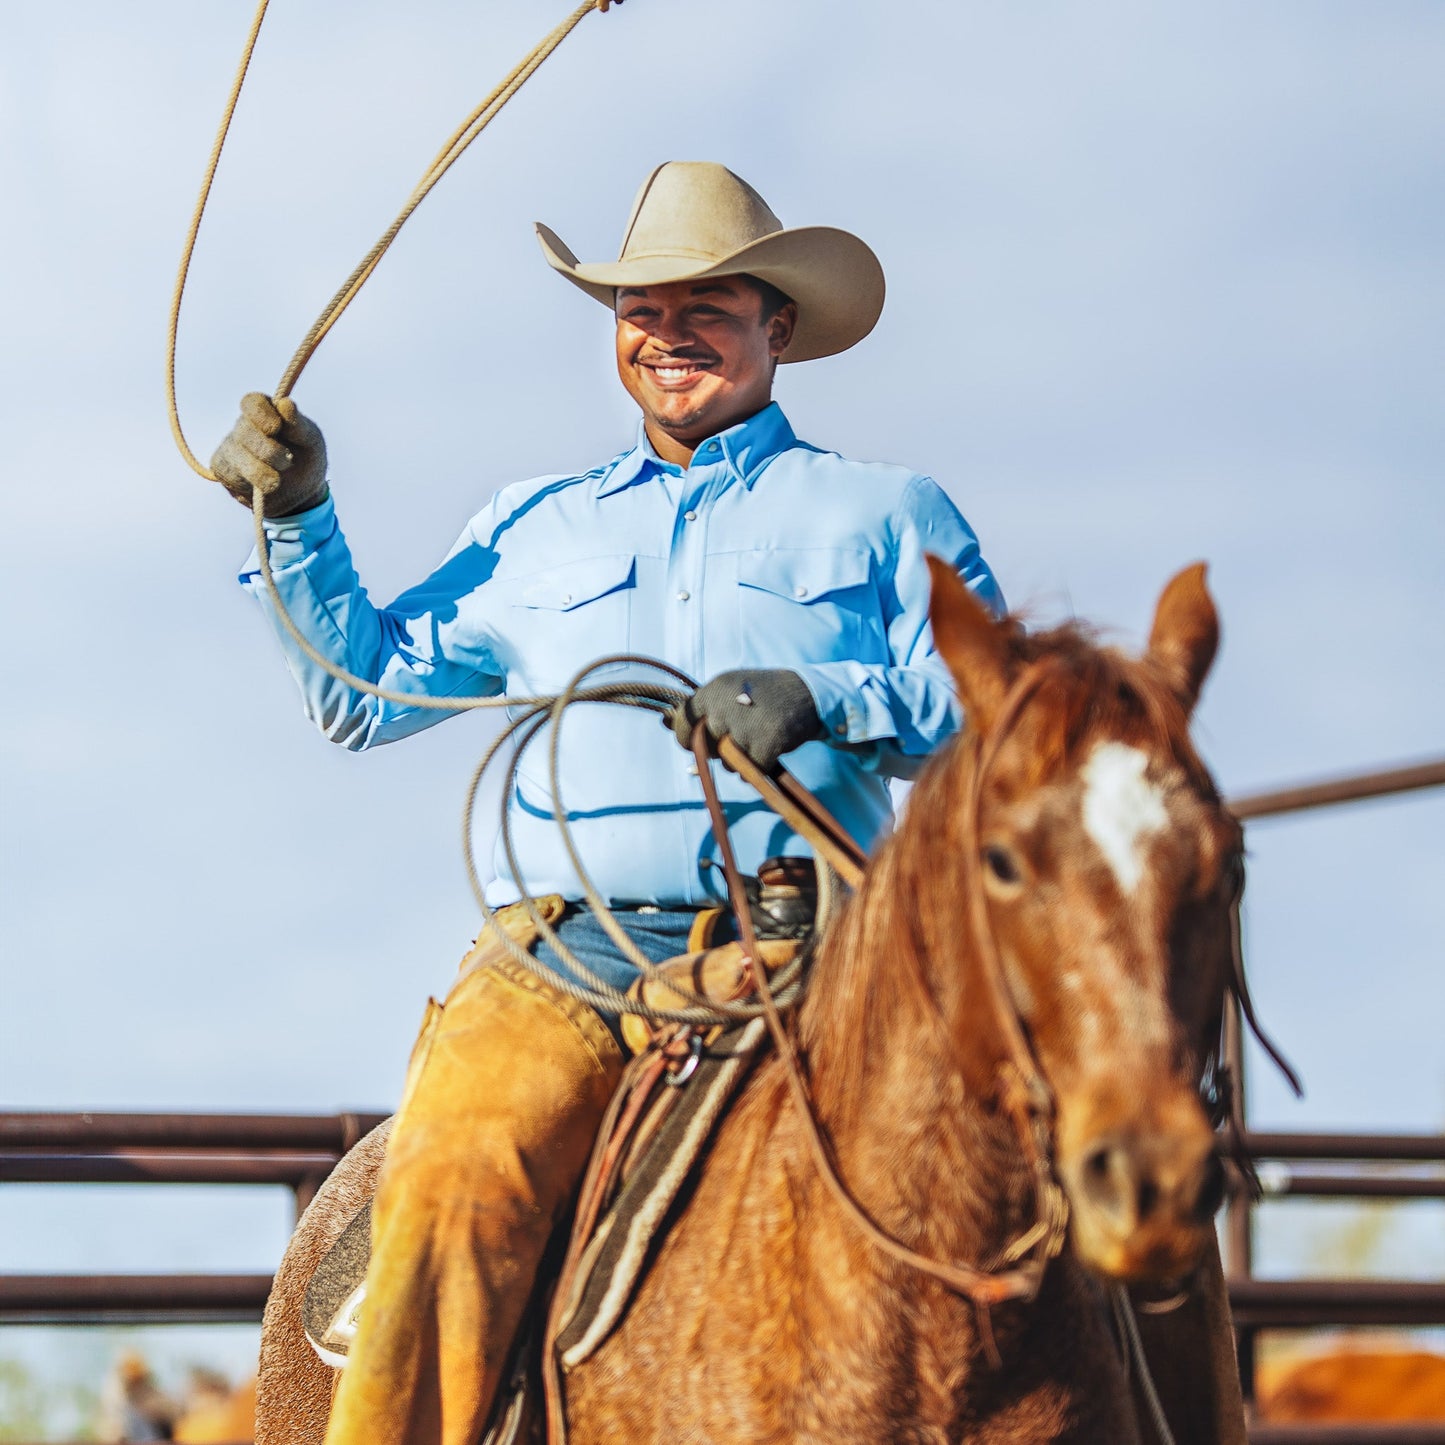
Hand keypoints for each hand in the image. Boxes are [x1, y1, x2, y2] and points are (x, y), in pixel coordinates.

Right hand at [210, 392, 328, 516]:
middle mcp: (244, 425)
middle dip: (269, 451)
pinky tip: (262, 487)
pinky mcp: (223, 469)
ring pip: (235, 454)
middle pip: (245, 430)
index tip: (276, 427)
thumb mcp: (311, 442)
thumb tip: (286, 403)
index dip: (261, 413)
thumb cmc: (306, 460)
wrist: (299, 496)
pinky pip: (228, 473)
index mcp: (266, 412)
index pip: (252, 402)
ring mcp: (230, 446)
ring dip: (259, 471)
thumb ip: (299, 425)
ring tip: (276, 482)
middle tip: (288, 462)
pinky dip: (249, 483)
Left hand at [673, 669, 823, 771]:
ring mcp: (746, 726)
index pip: (683, 724)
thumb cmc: (761, 695)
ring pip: (728, 763)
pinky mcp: (767, 743)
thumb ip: (700, 708)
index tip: (698, 742)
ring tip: (757, 740)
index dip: (688, 738)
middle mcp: (725, 707)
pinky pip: (750, 772)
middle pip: (706, 748)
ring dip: (740, 761)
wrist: (808, 693)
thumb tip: (663, 721)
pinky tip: (768, 752)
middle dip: (719, 750)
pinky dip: (758, 768)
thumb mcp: (728, 690)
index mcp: (713, 691)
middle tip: (738, 738)